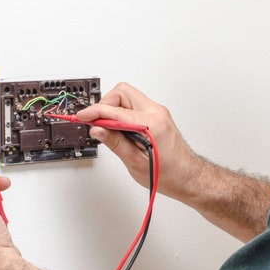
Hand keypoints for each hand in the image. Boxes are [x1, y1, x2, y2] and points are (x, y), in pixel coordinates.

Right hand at [74, 82, 199, 201]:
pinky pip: (134, 106)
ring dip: (113, 109)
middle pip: (122, 92)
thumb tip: (98, 129)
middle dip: (105, 105)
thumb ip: (115, 142)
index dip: (95, 112)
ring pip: (127, 97)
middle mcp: (156, 112)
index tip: (82, 117)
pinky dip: (122, 114)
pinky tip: (119, 130)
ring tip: (108, 129)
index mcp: (151, 123)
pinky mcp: (157, 116)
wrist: (187, 176)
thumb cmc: (169, 174)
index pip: (116, 110)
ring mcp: (158, 112)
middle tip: (96, 122)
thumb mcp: (135, 163)